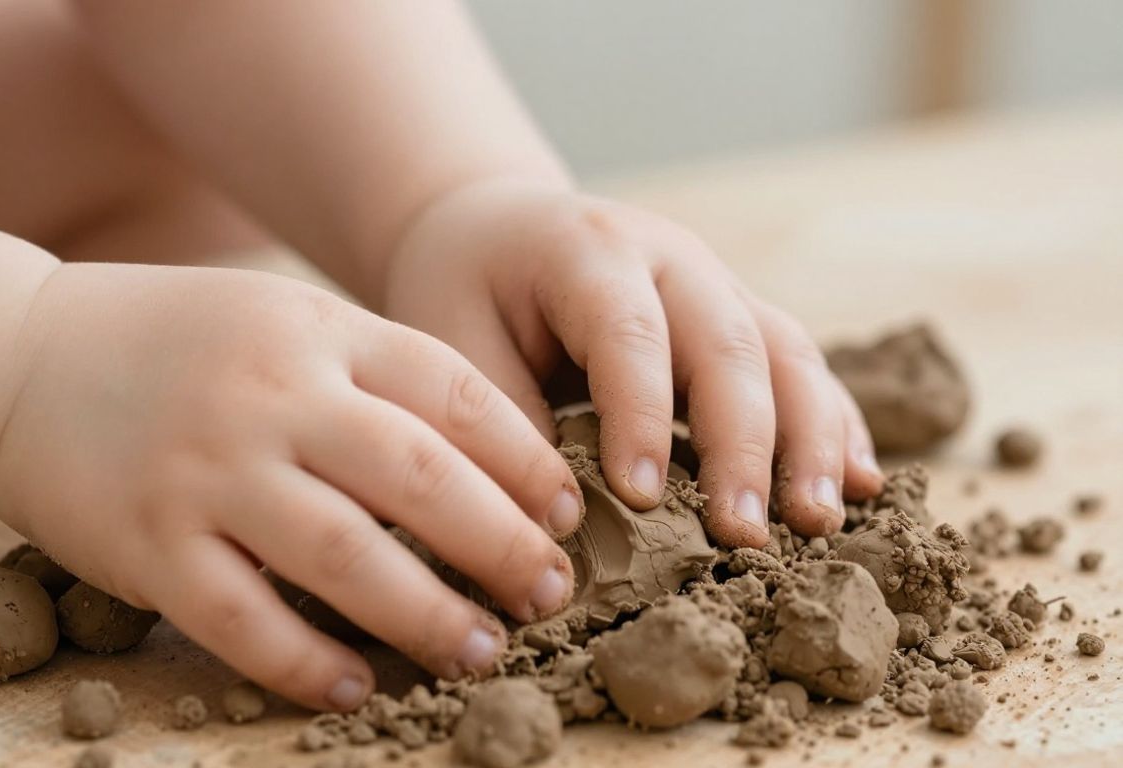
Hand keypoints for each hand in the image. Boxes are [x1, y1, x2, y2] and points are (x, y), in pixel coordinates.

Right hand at [0, 264, 580, 710]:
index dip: (526, 460)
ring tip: (480, 650)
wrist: (19, 357)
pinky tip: (357, 687)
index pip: (454, 393)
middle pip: (422, 479)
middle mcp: (271, 398)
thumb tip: (488, 462)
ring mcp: (208, 473)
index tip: (567, 511)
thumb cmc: (176, 344)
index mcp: (317, 333)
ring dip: (428, 616)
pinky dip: (308, 663)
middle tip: (549, 592)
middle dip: (503, 545)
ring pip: (346, 559)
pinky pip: (246, 622)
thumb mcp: (283, 320)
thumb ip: (371, 372)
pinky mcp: (149, 546)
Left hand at [383, 178, 883, 548]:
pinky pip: (803, 366)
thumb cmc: (467, 290)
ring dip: (811, 438)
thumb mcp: (452, 340)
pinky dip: (835, 424)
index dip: (640, 416)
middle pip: (727, 342)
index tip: (640, 499)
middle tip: (746, 534)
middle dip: (743, 443)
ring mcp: (717, 283)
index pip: (628, 333)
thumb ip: (504, 420)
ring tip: (819, 521)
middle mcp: (670, 257)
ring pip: (786, 351)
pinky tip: (859, 484)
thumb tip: (556, 523)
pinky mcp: (741, 317)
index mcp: (588, 250)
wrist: (498, 230)